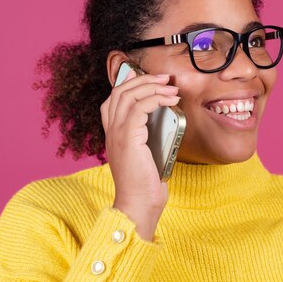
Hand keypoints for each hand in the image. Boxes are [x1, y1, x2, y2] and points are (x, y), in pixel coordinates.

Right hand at [100, 70, 179, 239]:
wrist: (138, 204)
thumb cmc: (145, 183)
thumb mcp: (146, 153)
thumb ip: (149, 135)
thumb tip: (164, 118)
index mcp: (113, 133)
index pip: (113, 99)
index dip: (129, 83)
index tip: (148, 77)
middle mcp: (111, 130)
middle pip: (121, 91)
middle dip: (144, 79)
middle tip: (165, 78)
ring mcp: (117, 133)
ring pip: (129, 95)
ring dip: (153, 86)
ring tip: (171, 87)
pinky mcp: (128, 137)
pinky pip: (139, 107)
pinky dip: (156, 98)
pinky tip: (170, 100)